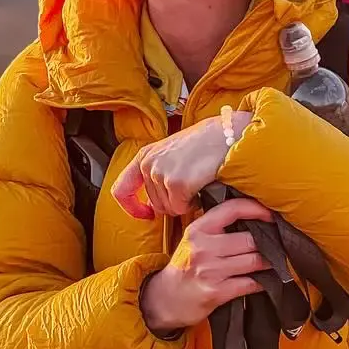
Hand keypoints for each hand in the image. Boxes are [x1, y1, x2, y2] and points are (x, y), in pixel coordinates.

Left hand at [112, 110, 253, 219]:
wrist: (226, 134)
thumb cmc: (205, 143)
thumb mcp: (172, 154)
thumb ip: (158, 173)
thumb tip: (154, 204)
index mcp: (145, 156)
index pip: (121, 190)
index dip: (131, 207)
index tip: (145, 214)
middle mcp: (148, 164)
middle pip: (155, 205)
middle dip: (174, 203)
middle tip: (191, 186)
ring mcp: (161, 173)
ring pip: (169, 209)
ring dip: (185, 202)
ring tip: (197, 181)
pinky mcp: (176, 183)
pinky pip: (182, 209)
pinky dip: (194, 203)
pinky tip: (201, 185)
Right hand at [140, 197, 273, 333]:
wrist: (166, 298)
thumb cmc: (185, 267)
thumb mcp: (193, 240)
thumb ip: (216, 227)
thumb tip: (252, 218)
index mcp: (198, 229)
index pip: (232, 209)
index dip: (256, 209)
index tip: (270, 215)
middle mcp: (203, 247)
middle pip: (249, 239)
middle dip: (266, 243)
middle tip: (275, 245)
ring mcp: (210, 270)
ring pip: (254, 261)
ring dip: (268, 262)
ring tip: (272, 261)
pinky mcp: (216, 291)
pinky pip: (250, 283)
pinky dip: (262, 282)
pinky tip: (264, 280)